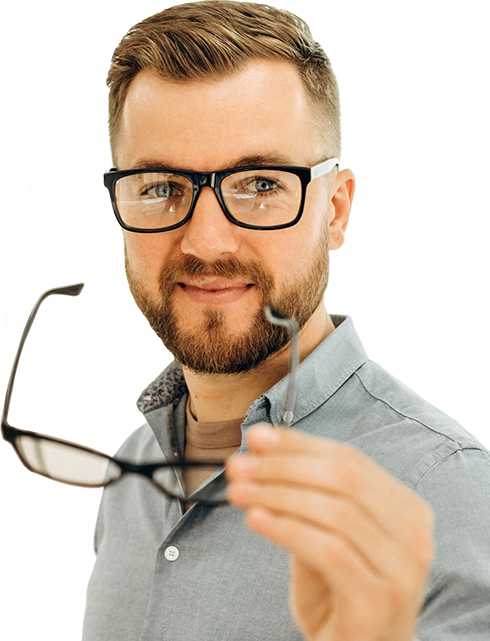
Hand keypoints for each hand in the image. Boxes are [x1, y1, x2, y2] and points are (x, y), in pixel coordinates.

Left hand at [225, 424, 433, 640]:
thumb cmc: (340, 595)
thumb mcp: (323, 538)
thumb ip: (301, 497)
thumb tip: (259, 448)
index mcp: (406, 509)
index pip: (349, 459)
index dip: (299, 444)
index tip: (256, 438)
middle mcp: (414, 535)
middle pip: (344, 478)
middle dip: (284, 466)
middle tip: (239, 466)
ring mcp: (401, 569)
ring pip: (336, 510)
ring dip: (278, 494)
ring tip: (238, 492)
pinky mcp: (378, 601)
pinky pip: (327, 550)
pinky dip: (286, 528)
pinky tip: (256, 519)